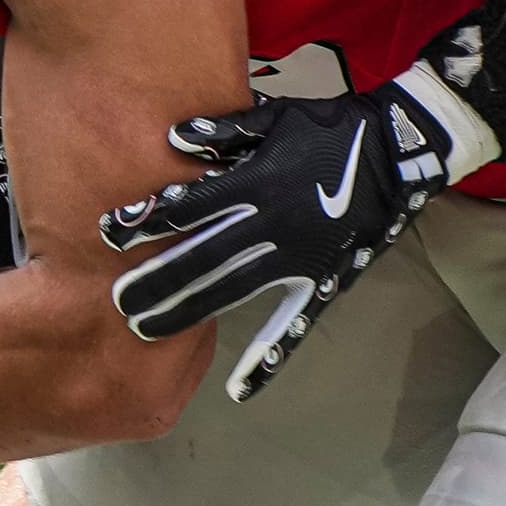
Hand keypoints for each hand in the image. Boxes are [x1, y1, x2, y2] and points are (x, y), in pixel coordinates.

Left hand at [99, 81, 455, 399]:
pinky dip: (268, 357)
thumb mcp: (276, 118)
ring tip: (145, 330)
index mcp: (257, 183)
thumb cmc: (329, 128)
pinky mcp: (322, 281)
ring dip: (188, 312)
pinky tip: (240, 387)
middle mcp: (271, 225)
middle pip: (202, 257)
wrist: (399, 151)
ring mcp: (296, 259)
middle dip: (156, 280)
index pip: (190, 206)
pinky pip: (293, 325)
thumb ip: (226, 130)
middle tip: (115, 302)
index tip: (107, 233)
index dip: (147, 221)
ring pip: (233, 291)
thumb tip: (174, 139)